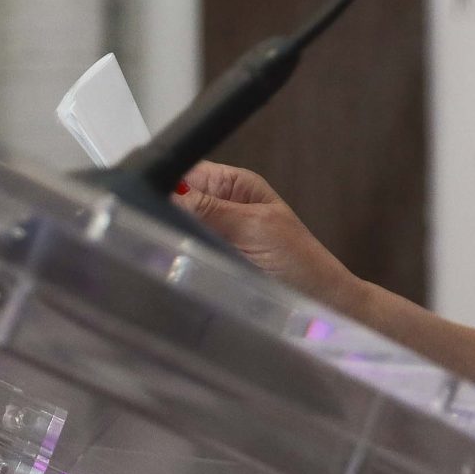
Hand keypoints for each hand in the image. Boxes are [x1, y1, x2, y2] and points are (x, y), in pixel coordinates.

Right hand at [179, 163, 369, 314]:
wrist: (320, 302)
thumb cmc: (301, 260)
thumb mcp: (255, 227)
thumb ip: (211, 210)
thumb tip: (170, 195)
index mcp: (235, 185)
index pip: (188, 171)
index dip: (168, 183)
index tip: (154, 201)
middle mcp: (223, 206)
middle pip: (177, 201)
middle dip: (168, 215)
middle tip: (171, 232)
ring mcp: (216, 236)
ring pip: (178, 230)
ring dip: (175, 240)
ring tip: (181, 252)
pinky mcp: (213, 262)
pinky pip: (185, 256)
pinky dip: (181, 261)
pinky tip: (184, 268)